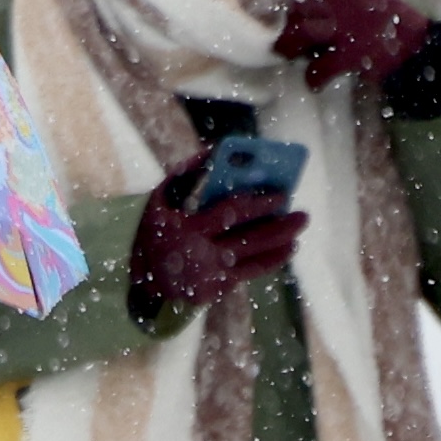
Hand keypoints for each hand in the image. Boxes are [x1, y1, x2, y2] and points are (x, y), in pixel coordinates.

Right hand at [127, 181, 305, 322]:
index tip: (281, 195)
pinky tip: (288, 248)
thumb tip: (214, 151)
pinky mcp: (216, 289)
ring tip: (299, 226)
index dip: (259, 204)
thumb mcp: (158, 201)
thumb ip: (184, 175)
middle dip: (279, 225)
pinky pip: (252, 272)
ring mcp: (209, 274)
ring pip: (255, 256)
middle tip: (302, 214)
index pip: (229, 214)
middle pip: (250, 238)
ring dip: (282, 241)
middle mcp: (199, 254)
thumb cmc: (153, 229)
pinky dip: (273, 259)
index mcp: (184, 229)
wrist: (138, 278)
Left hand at [264, 0, 430, 95]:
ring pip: (299, 33)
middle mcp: (346, 2)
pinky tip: (316, 81)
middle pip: (299, 6)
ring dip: (289, 47)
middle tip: (290, 34)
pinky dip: (313, 77)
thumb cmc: (398, 21)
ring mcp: (346, 29)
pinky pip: (317, 68)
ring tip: (290, 54)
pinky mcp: (349, 56)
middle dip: (291, 22)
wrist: (420, 52)